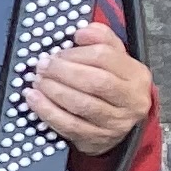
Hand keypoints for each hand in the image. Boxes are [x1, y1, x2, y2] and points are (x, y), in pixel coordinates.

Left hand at [26, 24, 153, 158]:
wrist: (120, 125)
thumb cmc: (112, 86)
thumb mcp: (115, 60)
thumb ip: (102, 40)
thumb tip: (82, 31)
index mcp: (136, 75)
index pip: (105, 57)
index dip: (77, 53)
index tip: (58, 52)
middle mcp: (131, 100)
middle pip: (95, 82)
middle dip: (63, 72)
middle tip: (43, 66)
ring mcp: (116, 122)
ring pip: (82, 105)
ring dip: (54, 91)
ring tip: (38, 81)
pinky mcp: (98, 139)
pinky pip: (69, 125)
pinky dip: (48, 110)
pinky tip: (33, 99)